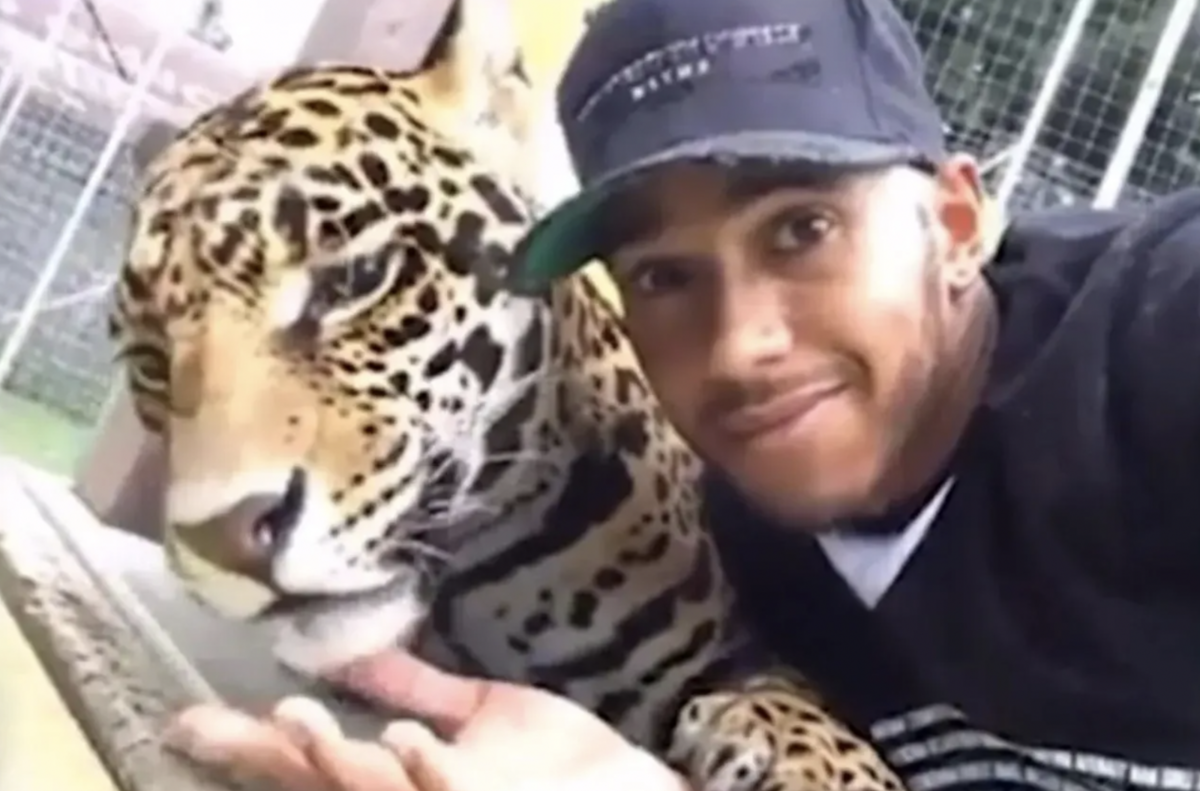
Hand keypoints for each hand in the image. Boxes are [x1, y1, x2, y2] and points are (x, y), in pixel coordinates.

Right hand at [166, 650, 688, 790]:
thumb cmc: (555, 765)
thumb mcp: (479, 717)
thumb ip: (418, 691)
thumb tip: (356, 656)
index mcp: (403, 773)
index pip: (309, 758)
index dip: (247, 744)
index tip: (186, 720)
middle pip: (323, 777)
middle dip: (271, 755)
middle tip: (222, 724)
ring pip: (371, 788)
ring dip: (328, 760)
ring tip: (291, 720)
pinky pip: (447, 788)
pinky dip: (422, 768)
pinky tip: (403, 741)